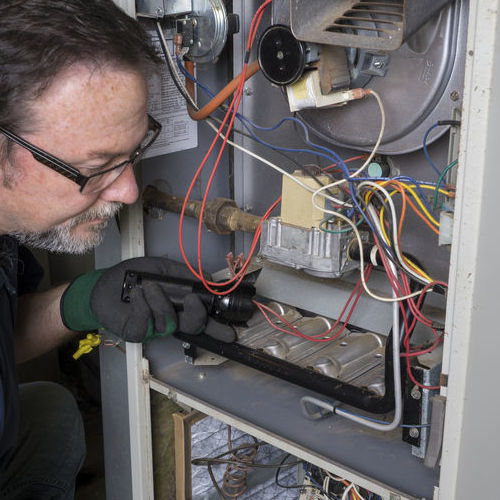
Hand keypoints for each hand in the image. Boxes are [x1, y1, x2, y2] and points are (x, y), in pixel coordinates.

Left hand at [60, 257, 234, 342]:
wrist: (104, 284)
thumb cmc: (133, 276)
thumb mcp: (162, 268)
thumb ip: (185, 273)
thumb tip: (208, 276)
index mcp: (179, 306)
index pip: (203, 320)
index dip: (217, 328)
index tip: (231, 332)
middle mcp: (170, 319)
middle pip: (192, 326)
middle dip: (197, 316)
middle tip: (193, 301)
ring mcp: (154, 328)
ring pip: (169, 322)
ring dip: (160, 301)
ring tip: (149, 287)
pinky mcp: (137, 332)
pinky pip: (146, 322)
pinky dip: (142, 304)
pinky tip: (136, 294)